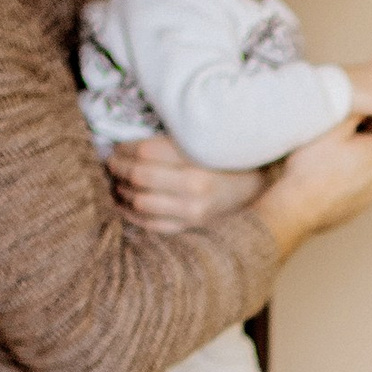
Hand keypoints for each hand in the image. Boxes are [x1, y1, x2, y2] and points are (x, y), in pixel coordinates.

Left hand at [109, 135, 266, 230]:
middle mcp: (194, 188)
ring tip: (116, 184)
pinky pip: (152, 225)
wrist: (260, 193)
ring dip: (121, 193)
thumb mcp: (206, 144)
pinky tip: (125, 207)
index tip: (117, 147)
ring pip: (140, 202)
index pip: (145, 152)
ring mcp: (192, 212)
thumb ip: (174, 142)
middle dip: (117, 169)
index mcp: (197, 160)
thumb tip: (133, 143)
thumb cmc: (230, 163)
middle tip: (111, 164)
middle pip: (138, 176)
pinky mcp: (192, 228)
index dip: (124, 148)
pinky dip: (133, 216)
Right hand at [254, 110, 371, 257]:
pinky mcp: (356, 207)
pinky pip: (361, 185)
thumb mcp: (332, 130)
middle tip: (359, 125)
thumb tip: (370, 99)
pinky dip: (353, 173)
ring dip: (363, 156)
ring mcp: (368, 196)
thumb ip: (356, 113)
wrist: (296, 209)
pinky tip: (330, 168)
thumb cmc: (312, 168)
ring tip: (338, 147)